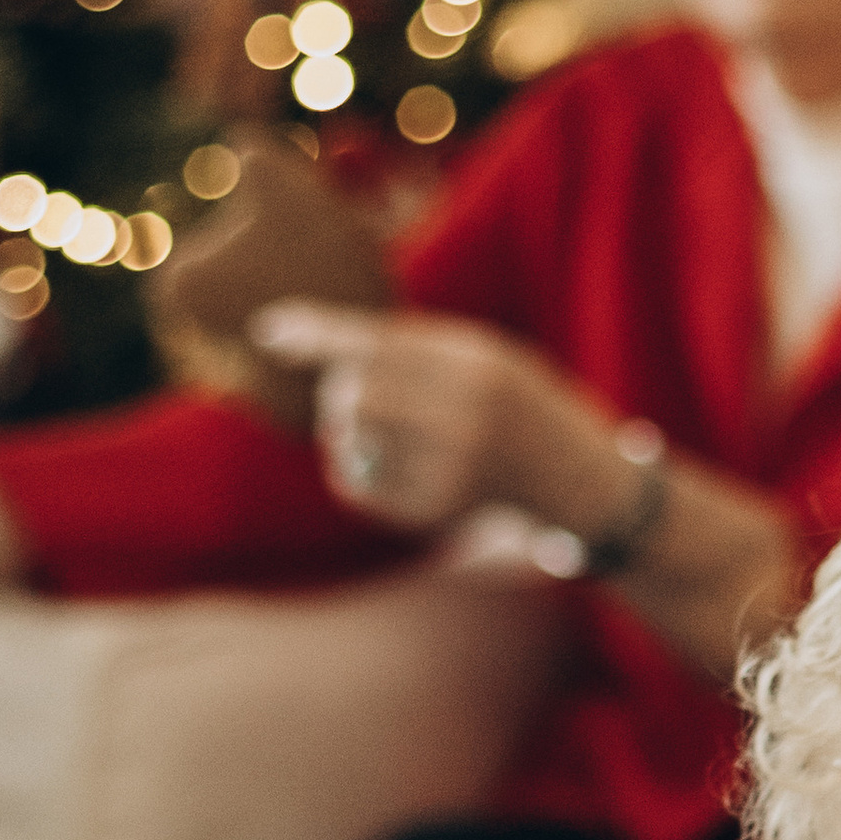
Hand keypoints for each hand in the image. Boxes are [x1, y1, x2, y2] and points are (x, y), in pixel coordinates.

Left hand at [259, 299, 548, 532]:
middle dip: (337, 391)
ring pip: (350, 442)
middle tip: (347, 393)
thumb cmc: (513, 401)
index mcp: (477, 365)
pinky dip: (353, 470)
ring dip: (343, 431)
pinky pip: (359, 485)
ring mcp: (452, 470)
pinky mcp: (437, 509)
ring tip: (373, 430)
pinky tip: (379, 464)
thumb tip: (323, 345)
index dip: (318, 336)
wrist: (571, 473)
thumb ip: (416, 347)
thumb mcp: (481, 353)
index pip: (377, 344)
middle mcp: (464, 418)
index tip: (269, 330)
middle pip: (355, 395)